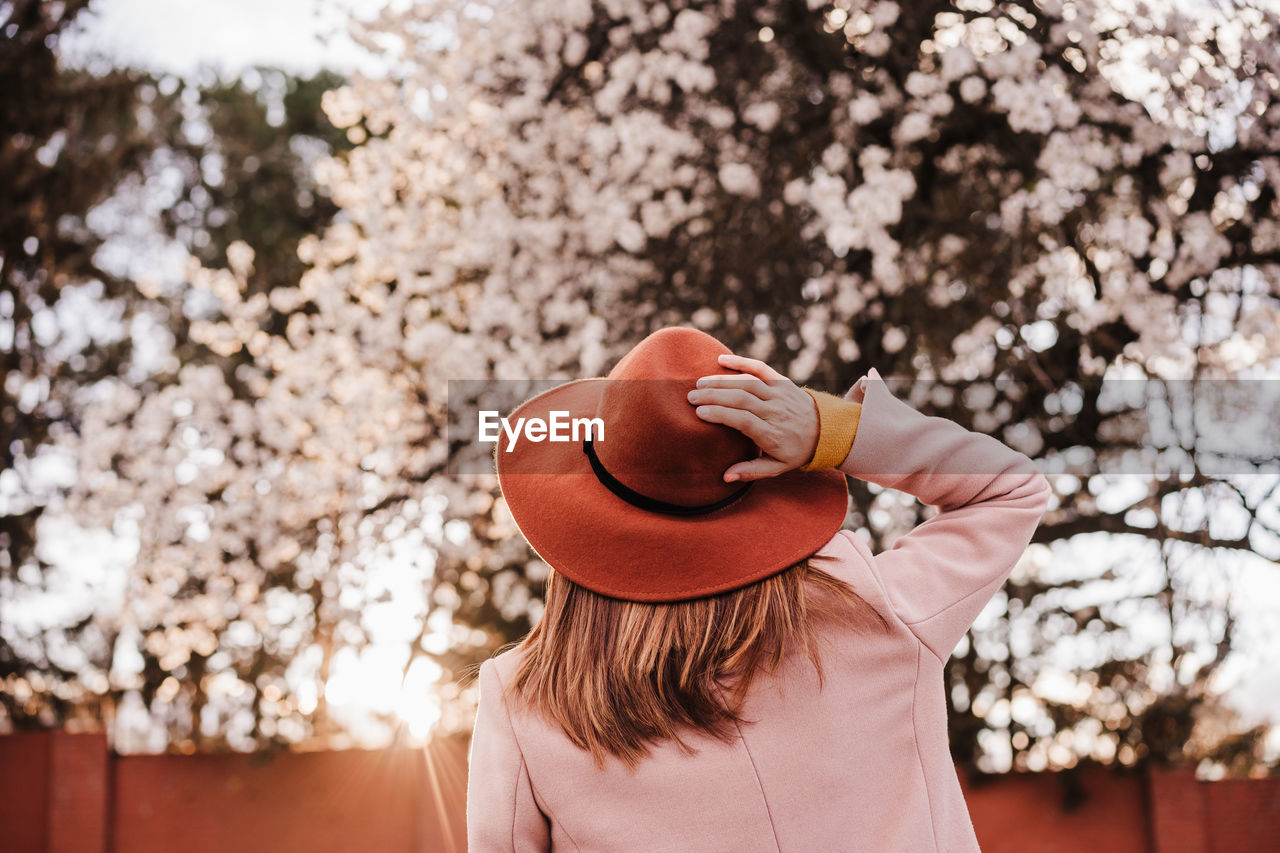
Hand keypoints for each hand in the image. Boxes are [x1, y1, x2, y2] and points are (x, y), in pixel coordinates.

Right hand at [687, 353, 818, 482]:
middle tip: (691, 396)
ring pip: (747, 383)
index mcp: (773, 434)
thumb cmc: (797, 451)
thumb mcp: (777, 467)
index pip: (743, 420)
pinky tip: (721, 359)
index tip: (700, 412)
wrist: (827, 431)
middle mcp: (776, 412)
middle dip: (713, 396)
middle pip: (741, 399)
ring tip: (699, 383)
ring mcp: (780, 394)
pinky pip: (761, 368)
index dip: (720, 414)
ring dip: (721, 381)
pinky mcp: (782, 381)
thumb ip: (751, 470)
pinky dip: (741, 361)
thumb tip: (725, 477)